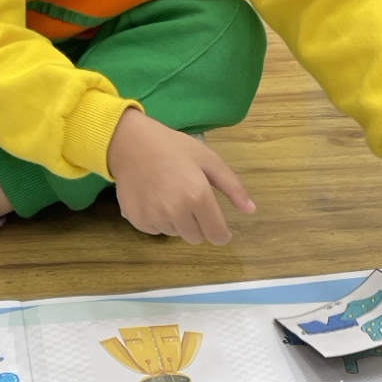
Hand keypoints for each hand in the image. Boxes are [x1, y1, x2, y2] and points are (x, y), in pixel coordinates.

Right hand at [106, 108, 254, 245]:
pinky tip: (154, 198)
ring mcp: (155, 218)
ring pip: (176, 234)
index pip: (217, 234)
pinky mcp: (138, 221)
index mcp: (197, 196)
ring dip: (177, 221)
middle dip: (198, 224)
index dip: (221, 232)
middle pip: (196, 238)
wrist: (130, 142)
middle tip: (189, 200)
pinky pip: (156, 230)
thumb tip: (251, 210)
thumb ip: (232, 186)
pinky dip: (158, 220)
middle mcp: (176, 212)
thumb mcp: (207, 159)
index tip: (217, 223)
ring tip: (169, 194)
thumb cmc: (172, 147)